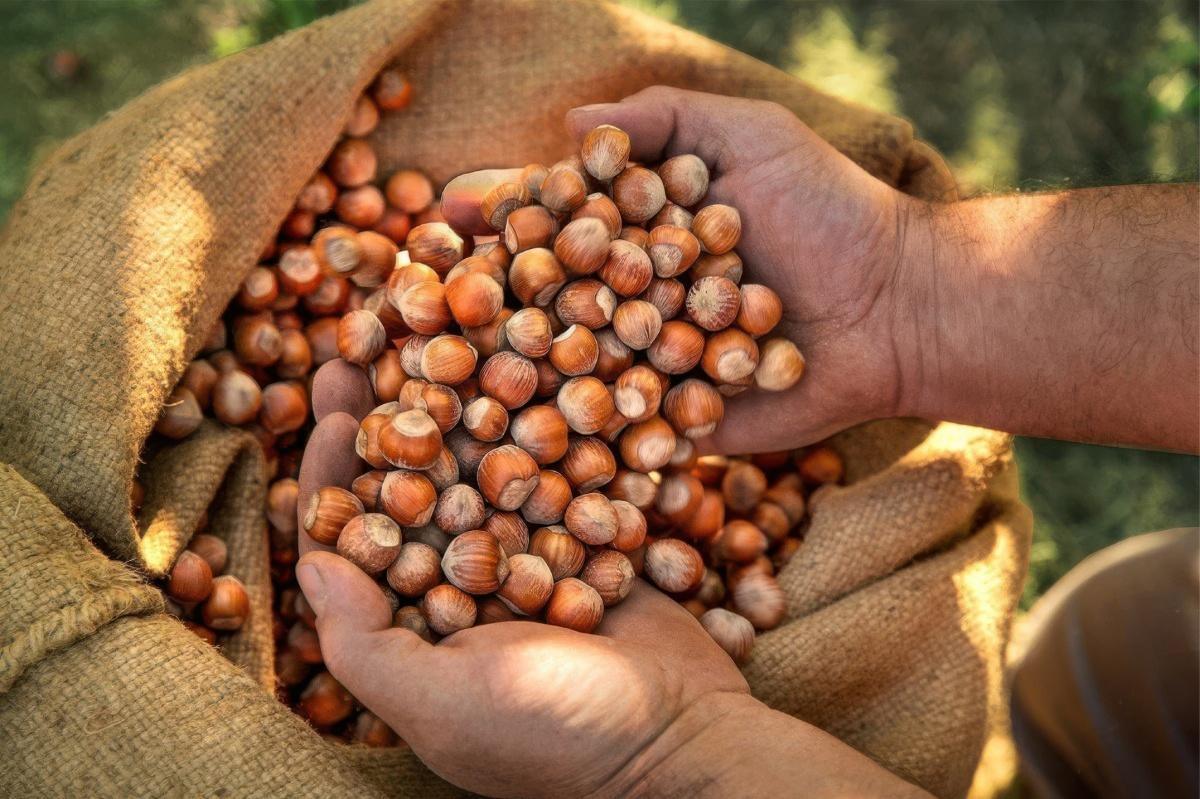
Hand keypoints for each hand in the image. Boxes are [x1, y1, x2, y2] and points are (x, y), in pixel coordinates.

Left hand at [294, 359, 749, 796]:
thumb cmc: (558, 735)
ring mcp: (526, 555)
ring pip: (477, 464)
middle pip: (409, 484)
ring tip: (439, 333)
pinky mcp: (583, 534)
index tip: (336, 411)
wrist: (685, 737)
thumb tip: (311, 563)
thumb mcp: (444, 705)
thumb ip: (365, 643)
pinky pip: (551, 469)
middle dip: (385, 416)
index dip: (335, 474)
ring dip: (454, 401)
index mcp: (413, 628)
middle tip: (368, 344)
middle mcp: (461, 584)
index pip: (355, 540)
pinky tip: (522, 364)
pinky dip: (534, 419)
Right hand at [444, 87, 912, 451]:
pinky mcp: (677, 423)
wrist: (899, 304)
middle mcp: (636, 300)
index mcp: (642, 234)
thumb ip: (663, 118)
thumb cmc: (827, 207)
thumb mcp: (748, 134)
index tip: (444, 210)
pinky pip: (618, 432)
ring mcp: (652, 366)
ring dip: (504, 376)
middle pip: (546, 298)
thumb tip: (570, 123)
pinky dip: (567, 437)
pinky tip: (502, 441)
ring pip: (567, 372)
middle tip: (416, 301)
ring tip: (440, 375)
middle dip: (482, 299)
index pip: (556, 222)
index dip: (501, 215)